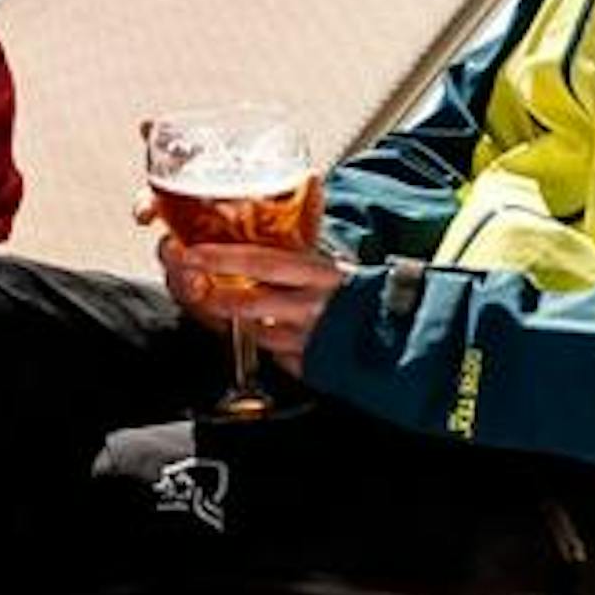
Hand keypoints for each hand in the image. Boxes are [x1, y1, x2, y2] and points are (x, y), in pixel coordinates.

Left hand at [153, 229, 346, 376]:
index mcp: (320, 274)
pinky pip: (277, 358)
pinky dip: (267, 347)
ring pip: (256, 334)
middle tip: (197, 291)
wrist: (403, 334)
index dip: (222, 258)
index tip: (191, 254)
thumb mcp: (332, 267)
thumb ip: (297, 255)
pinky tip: (270, 336)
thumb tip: (262, 227)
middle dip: (215, 299)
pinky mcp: (314, 367)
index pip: (261, 262)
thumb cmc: (362, 295)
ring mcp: (312, 341)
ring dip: (239, 324)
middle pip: (248, 304)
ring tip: (233, 312)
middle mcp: (313, 307)